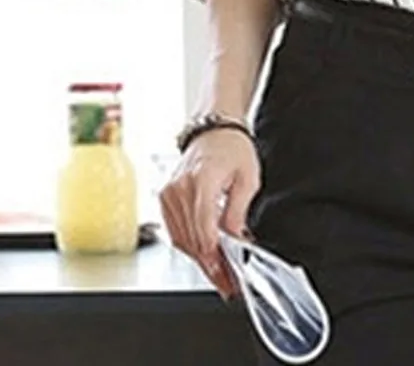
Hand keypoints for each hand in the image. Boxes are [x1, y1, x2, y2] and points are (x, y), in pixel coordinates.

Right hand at [159, 128, 260, 299]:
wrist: (214, 130)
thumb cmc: (233, 148)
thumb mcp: (248, 177)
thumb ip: (239, 211)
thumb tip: (237, 241)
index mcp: (202, 180)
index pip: (205, 229)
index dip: (217, 257)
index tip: (229, 275)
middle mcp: (180, 189)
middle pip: (193, 239)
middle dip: (212, 266)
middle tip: (228, 285)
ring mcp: (169, 194)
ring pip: (182, 240)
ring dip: (201, 259)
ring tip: (220, 276)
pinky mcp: (165, 199)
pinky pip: (175, 232)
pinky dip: (190, 246)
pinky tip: (206, 256)